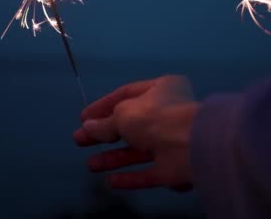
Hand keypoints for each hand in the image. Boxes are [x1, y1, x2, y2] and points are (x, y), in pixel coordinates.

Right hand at [73, 75, 200, 189]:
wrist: (190, 147)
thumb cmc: (155, 118)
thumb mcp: (123, 114)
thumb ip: (104, 123)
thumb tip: (88, 127)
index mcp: (161, 90)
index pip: (127, 94)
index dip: (103, 106)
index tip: (83, 118)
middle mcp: (167, 114)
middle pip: (130, 124)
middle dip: (104, 134)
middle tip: (80, 141)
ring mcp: (171, 143)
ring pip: (138, 150)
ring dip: (114, 157)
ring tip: (90, 165)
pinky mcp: (173, 168)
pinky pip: (148, 172)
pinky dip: (130, 177)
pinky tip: (111, 181)